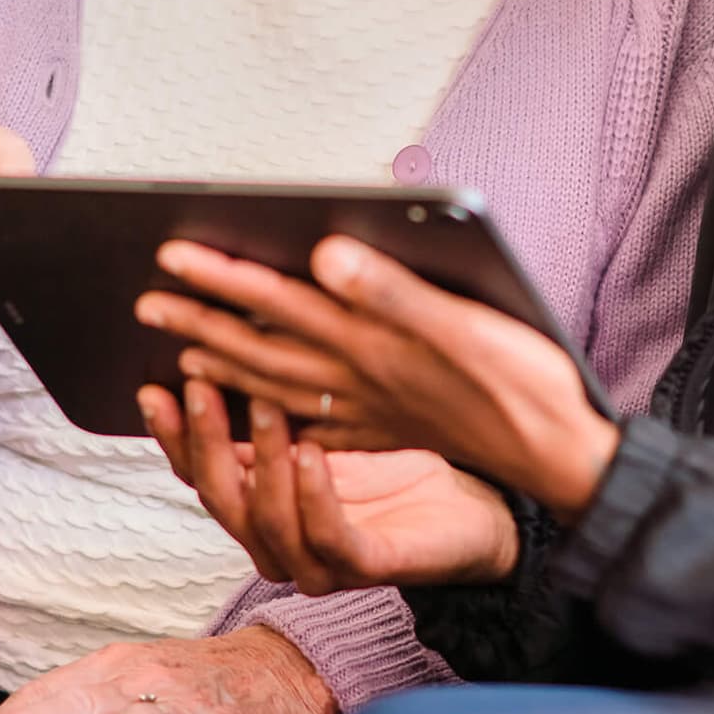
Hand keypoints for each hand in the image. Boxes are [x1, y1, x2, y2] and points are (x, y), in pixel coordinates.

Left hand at [136, 236, 616, 517]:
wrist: (566, 460)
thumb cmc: (527, 387)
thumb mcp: (468, 328)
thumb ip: (393, 291)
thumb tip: (326, 253)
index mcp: (372, 348)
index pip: (280, 303)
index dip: (226, 276)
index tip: (172, 254)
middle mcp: (360, 382)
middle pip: (263, 349)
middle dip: (203, 322)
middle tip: (147, 302)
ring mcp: (371, 410)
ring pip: (278, 387)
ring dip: (226, 366)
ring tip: (180, 353)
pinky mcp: (390, 426)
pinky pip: (310, 420)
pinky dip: (273, 406)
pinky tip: (258, 404)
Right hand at [142, 381, 520, 593]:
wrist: (473, 507)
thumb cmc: (395, 462)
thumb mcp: (324, 417)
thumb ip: (272, 396)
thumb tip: (221, 335)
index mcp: (261, 506)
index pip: (199, 476)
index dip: (173, 435)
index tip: (154, 389)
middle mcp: (279, 543)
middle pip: (220, 499)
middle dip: (204, 441)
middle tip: (199, 384)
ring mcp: (320, 563)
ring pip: (267, 521)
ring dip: (261, 460)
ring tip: (264, 404)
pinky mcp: (368, 567)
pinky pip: (329, 538)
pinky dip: (314, 495)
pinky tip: (311, 452)